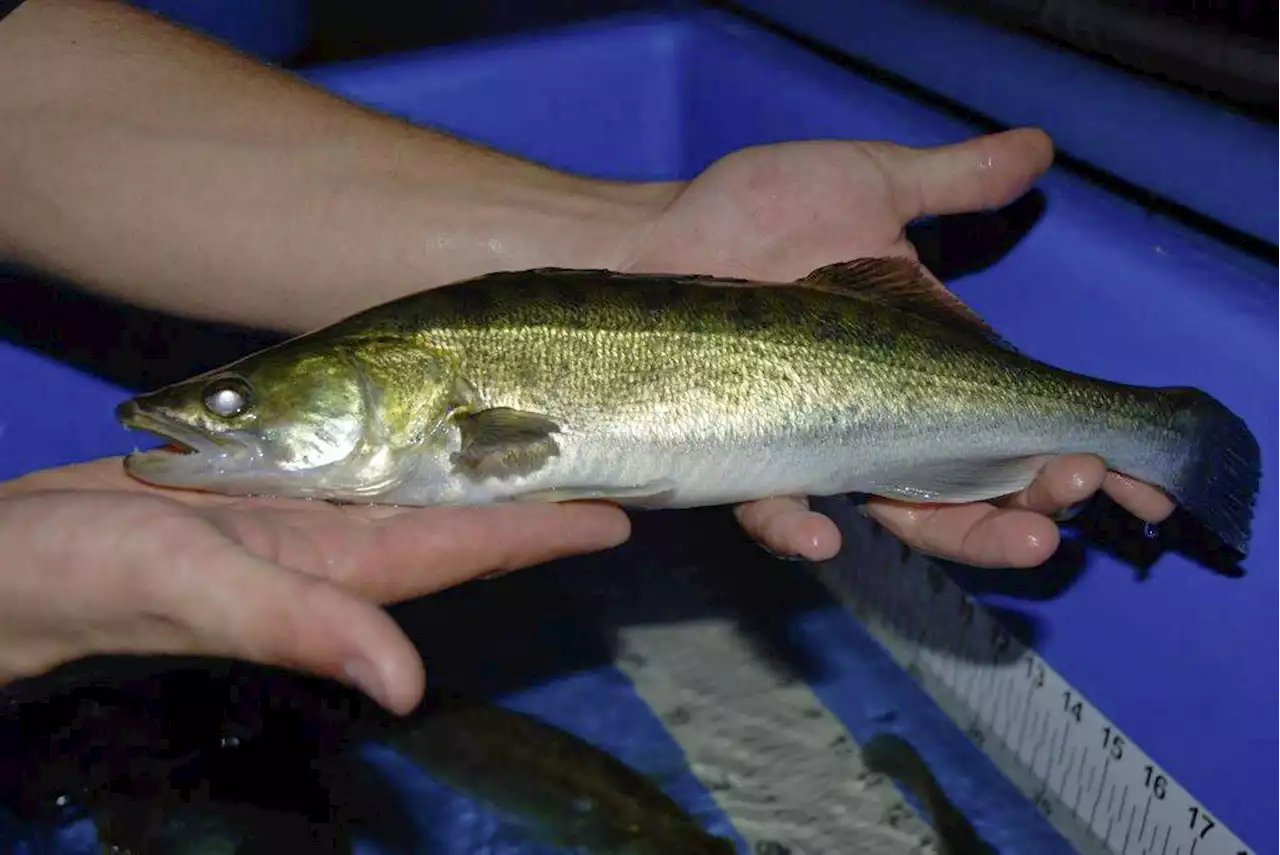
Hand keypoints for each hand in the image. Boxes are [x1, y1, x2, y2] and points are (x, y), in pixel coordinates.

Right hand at [0, 460, 628, 712]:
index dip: (545, 529)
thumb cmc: (78, 579)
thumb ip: (298, 626)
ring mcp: (300, 521)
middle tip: (614, 462)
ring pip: (419, 489)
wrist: (1, 565)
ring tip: (551, 439)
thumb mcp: (188, 585)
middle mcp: (333, 547)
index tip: (621, 514)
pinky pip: (359, 468)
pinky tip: (432, 428)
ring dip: (487, 469)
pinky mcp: (262, 495)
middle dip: (538, 496)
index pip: (467, 543)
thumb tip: (407, 686)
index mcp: (333, 568)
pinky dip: (409, 448)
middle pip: (462, 517)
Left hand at [624, 129, 1173, 567]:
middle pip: (971, 485)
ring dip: (965, 534)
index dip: (1071, 452)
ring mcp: (813, 443)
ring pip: (898, 515)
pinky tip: (823, 531)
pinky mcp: (744, 458)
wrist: (650, 238)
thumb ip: (952, 182)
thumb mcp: (868, 186)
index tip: (1136, 476)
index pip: (1010, 420)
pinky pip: (775, 508)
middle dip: (1034, 501)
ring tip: (1022, 536)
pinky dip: (799, 527)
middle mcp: (877, 414)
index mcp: (920, 362)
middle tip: (1077, 492)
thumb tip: (1039, 152)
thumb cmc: (753, 213)